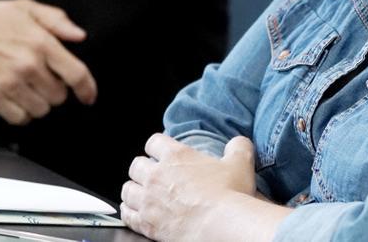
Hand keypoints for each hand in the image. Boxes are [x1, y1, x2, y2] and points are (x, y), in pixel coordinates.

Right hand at [0, 0, 96, 124]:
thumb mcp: (26, 8)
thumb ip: (56, 20)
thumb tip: (80, 36)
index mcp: (41, 42)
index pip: (76, 74)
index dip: (87, 89)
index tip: (89, 97)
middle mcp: (27, 64)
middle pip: (59, 96)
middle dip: (57, 91)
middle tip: (45, 81)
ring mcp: (8, 82)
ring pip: (41, 110)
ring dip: (40, 103)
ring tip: (31, 90)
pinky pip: (18, 118)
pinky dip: (22, 114)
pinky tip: (18, 100)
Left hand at [120, 134, 258, 240]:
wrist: (219, 225)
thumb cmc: (229, 194)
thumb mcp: (240, 163)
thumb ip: (238, 147)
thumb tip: (238, 143)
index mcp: (176, 156)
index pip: (154, 142)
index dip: (157, 146)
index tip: (162, 151)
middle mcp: (157, 176)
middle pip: (136, 166)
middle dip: (142, 169)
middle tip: (152, 174)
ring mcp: (148, 200)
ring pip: (127, 190)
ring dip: (134, 190)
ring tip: (141, 194)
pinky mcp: (146, 223)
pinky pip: (127, 215)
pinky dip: (130, 212)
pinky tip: (136, 213)